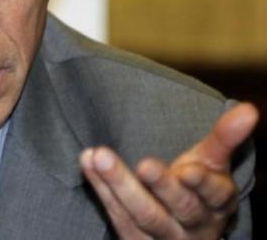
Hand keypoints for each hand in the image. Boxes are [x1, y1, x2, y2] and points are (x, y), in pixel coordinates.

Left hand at [80, 102, 257, 238]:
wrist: (182, 233)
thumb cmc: (196, 188)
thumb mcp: (212, 164)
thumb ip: (224, 137)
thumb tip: (249, 109)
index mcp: (216, 204)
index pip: (213, 196)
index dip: (201, 184)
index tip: (186, 170)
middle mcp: (192, 225)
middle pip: (178, 208)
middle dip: (161, 187)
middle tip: (143, 164)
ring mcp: (162, 236)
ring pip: (143, 215)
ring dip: (119, 185)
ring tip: (98, 155)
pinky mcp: (134, 238)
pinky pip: (115, 214)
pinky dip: (100, 187)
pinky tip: (85, 161)